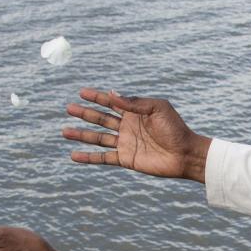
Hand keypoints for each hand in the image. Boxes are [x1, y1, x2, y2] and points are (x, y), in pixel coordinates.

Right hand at [63, 89, 211, 181]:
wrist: (185, 154)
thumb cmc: (175, 129)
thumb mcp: (158, 108)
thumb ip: (134, 102)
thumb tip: (112, 93)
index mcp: (135, 112)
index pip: (111, 102)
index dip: (96, 97)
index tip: (81, 92)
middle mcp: (127, 127)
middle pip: (101, 119)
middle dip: (84, 114)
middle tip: (68, 108)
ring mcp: (125, 143)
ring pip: (98, 137)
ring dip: (82, 135)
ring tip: (64, 132)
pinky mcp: (126, 159)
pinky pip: (103, 157)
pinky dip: (88, 157)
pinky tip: (74, 155)